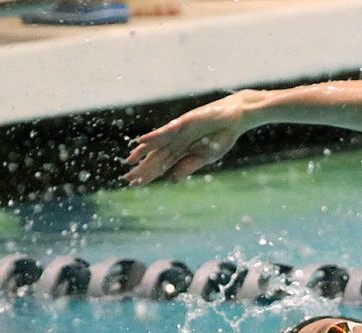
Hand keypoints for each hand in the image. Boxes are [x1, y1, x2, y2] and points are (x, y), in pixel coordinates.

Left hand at [123, 91, 257, 185]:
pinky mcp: (182, 123)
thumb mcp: (204, 157)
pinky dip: (153, 137)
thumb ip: (187, 167)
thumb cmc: (221, 136)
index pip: (161, 165)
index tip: (136, 185)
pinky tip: (141, 142)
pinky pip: (165, 131)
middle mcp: (175, 142)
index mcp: (181, 151)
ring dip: (142, 153)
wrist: (234, 119)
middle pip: (155, 157)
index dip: (148, 175)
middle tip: (127, 179)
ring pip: (156, 145)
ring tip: (129, 162)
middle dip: (142, 168)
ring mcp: (177, 132)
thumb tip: (171, 180)